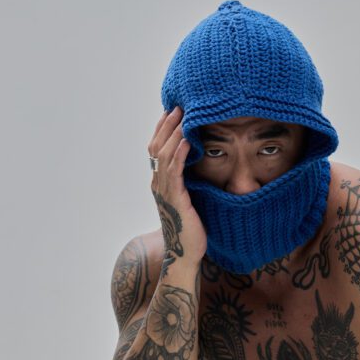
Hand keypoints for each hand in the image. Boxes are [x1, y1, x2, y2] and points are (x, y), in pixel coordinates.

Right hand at [147, 106, 207, 263]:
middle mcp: (157, 184)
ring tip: (183, 115)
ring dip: (173, 133)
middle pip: (156, 146)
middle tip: (178, 105)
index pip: (157, 149)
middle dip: (166, 125)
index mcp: (160, 183)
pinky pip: (175, 171)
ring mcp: (163, 191)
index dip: (163, 129)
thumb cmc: (192, 228)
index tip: (173, 111)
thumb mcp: (190, 199)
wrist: (186, 253)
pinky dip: (180, 153)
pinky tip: (188, 140)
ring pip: (163, 154)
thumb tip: (203, 164)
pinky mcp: (175, 199)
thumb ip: (191, 181)